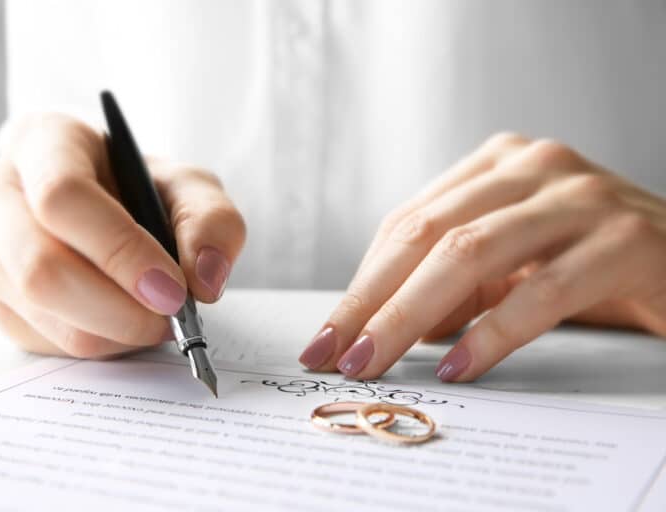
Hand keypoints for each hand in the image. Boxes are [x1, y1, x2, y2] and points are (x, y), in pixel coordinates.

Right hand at [0, 113, 244, 357]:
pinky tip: (125, 322)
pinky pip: (45, 340)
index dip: (120, 250)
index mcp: (42, 141)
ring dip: (114, 330)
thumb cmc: (148, 191)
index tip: (172, 288)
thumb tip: (204, 280)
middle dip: (118, 307)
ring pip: (41, 311)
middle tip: (172, 317)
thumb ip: (212, 223)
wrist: (118, 211)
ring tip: (157, 318)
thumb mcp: (194, 189)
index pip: (62, 197)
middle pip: (40, 266)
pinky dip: (99, 342)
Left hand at [299, 133, 665, 380]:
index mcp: (497, 163)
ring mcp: (579, 196)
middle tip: (335, 355)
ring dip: (409, 316)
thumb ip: (455, 284)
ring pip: (469, 253)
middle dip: (371, 301)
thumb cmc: (593, 264)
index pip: (407, 222)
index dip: (361, 283)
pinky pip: (539, 291)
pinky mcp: (624, 237)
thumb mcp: (512, 266)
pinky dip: (490, 335)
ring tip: (375, 362)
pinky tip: (457, 367)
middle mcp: (533, 166)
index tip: (327, 335)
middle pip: (426, 234)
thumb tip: (384, 327)